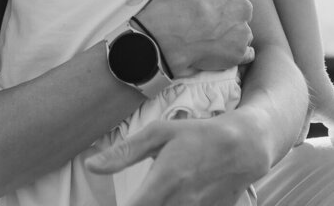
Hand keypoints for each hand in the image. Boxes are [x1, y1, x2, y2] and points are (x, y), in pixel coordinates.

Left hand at [85, 112, 267, 205]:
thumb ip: (124, 153)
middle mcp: (180, 203)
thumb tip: (91, 165)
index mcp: (164, 182)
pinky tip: (170, 199)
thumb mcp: (160, 133)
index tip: (99, 204)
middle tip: (140, 196)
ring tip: (155, 196)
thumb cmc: (197, 136)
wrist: (242, 148)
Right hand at [136, 0, 253, 77]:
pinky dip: (235, 51)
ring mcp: (242, 31)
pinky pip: (245, 52)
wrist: (166, 34)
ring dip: (232, 31)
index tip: (204, 0)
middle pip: (239, 8)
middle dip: (227, 12)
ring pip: (242, 29)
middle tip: (205, 19)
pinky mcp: (238, 53)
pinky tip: (221, 50)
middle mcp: (244, 6)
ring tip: (209, 36)